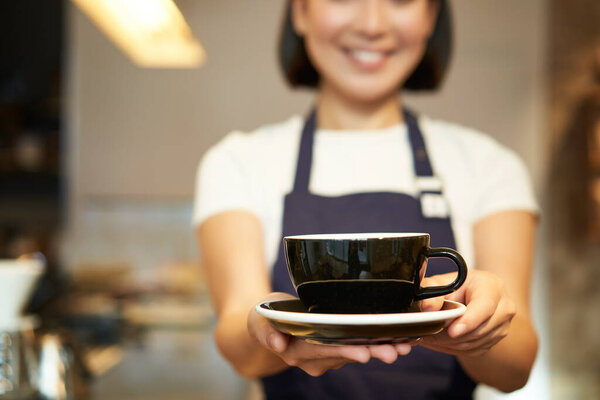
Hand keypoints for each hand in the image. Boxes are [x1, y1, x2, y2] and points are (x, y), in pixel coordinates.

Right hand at [248, 292, 412, 375]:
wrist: (269, 327)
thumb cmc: (265, 318)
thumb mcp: (258, 320)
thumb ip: (265, 330)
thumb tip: (276, 344)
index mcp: (297, 350)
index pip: (323, 351)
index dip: (344, 352)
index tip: (364, 353)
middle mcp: (315, 357)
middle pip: (346, 354)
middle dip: (371, 352)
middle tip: (395, 352)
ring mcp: (329, 354)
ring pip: (357, 351)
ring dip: (381, 348)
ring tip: (405, 346)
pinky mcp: (338, 347)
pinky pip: (360, 345)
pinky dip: (379, 341)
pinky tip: (401, 338)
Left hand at [418, 270, 516, 356]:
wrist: (474, 292)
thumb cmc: (458, 285)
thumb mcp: (442, 282)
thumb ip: (432, 292)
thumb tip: (428, 309)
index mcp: (492, 287)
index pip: (485, 306)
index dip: (469, 320)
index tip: (452, 331)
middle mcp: (503, 308)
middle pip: (479, 330)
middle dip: (450, 335)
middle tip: (427, 334)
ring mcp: (501, 327)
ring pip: (474, 343)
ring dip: (448, 343)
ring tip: (427, 336)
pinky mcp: (494, 341)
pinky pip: (472, 351)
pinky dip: (452, 348)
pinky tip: (438, 341)